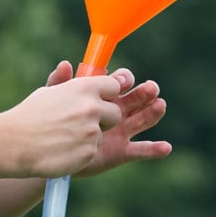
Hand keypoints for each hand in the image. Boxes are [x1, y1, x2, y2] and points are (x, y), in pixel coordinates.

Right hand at [4, 61, 122, 177]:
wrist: (13, 143)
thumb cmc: (28, 116)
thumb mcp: (47, 92)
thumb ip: (65, 82)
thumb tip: (67, 65)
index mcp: (83, 88)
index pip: (114, 86)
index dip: (107, 95)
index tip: (99, 100)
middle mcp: (91, 108)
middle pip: (116, 113)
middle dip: (104, 119)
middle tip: (82, 123)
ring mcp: (92, 132)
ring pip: (102, 135)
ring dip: (89, 137)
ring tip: (64, 138)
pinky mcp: (89, 152)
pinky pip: (92, 151)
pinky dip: (81, 152)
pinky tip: (62, 150)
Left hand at [44, 63, 171, 177]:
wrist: (49, 152)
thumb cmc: (53, 122)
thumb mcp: (55, 100)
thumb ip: (60, 83)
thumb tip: (65, 64)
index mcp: (104, 96)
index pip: (120, 82)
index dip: (125, 79)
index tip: (124, 80)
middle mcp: (117, 111)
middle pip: (137, 99)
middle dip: (145, 92)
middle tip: (151, 88)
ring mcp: (122, 131)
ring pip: (143, 120)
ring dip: (153, 112)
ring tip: (160, 105)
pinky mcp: (122, 152)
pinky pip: (141, 150)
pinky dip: (154, 149)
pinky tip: (165, 147)